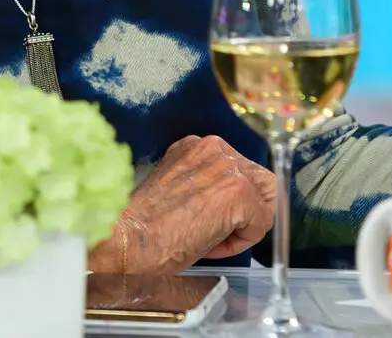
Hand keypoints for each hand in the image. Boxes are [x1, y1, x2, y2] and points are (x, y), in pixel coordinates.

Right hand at [97, 135, 276, 272]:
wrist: (127, 238)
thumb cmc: (142, 225)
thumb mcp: (176, 188)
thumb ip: (202, 182)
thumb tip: (223, 201)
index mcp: (198, 146)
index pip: (239, 169)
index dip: (232, 201)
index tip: (212, 218)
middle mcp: (216, 149)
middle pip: (260, 179)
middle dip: (248, 210)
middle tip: (223, 233)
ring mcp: (229, 168)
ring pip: (264, 200)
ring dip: (246, 224)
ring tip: (216, 240)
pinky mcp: (238, 192)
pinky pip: (261, 220)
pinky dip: (244, 240)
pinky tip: (214, 246)